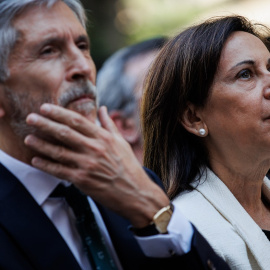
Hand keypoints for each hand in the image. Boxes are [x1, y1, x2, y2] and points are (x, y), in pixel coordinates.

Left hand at [24, 104, 168, 226]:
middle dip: (45, 124)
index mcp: (104, 137)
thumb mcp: (122, 142)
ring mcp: (88, 165)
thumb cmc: (129, 166)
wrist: (136, 192)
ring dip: (41, 144)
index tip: (45, 107)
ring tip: (28, 138)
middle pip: (65, 133)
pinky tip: (35, 160)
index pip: (77, 121)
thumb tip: (103, 108)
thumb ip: (109, 124)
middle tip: (30, 117)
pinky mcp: (83, 180)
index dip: (59, 113)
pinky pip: (60, 171)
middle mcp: (95, 149)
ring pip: (59, 151)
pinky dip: (46, 165)